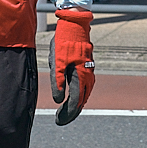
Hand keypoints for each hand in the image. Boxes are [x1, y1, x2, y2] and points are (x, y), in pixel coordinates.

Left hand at [51, 6, 94, 122]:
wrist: (74, 26)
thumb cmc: (63, 44)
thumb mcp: (56, 63)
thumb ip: (57, 82)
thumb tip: (58, 100)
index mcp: (80, 77)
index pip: (75, 102)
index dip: (67, 114)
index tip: (59, 121)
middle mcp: (87, 76)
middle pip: (81, 100)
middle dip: (71, 112)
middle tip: (60, 120)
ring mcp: (89, 71)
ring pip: (85, 93)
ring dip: (76, 104)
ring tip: (66, 112)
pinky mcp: (87, 67)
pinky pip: (86, 86)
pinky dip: (80, 95)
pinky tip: (74, 96)